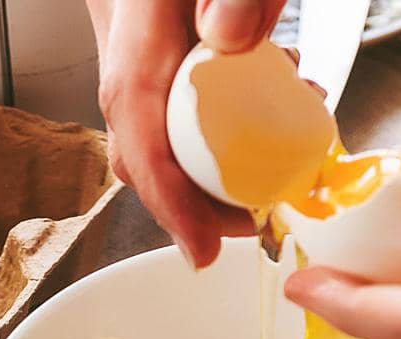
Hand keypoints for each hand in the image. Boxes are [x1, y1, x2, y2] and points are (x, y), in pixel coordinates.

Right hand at [86, 0, 287, 266]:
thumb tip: (230, 43)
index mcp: (137, 11)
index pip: (136, 121)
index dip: (168, 199)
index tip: (203, 251)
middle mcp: (125, 25)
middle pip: (138, 137)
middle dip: (193, 193)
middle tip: (257, 216)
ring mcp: (135, 28)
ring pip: (155, 120)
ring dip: (209, 158)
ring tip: (275, 161)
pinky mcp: (157, 29)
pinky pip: (176, 91)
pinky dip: (217, 118)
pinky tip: (271, 98)